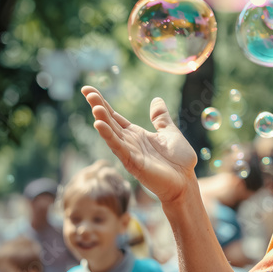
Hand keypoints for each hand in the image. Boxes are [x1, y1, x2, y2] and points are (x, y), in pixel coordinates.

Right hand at [82, 86, 197, 204]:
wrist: (185, 181)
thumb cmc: (179, 161)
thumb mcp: (170, 132)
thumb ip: (161, 118)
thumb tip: (156, 99)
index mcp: (136, 134)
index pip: (114, 116)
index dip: (102, 103)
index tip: (88, 90)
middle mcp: (129, 142)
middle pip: (109, 121)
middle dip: (98, 106)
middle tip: (86, 91)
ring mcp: (129, 152)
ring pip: (111, 134)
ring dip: (102, 120)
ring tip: (95, 107)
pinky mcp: (133, 162)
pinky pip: (119, 147)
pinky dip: (109, 136)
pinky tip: (99, 125)